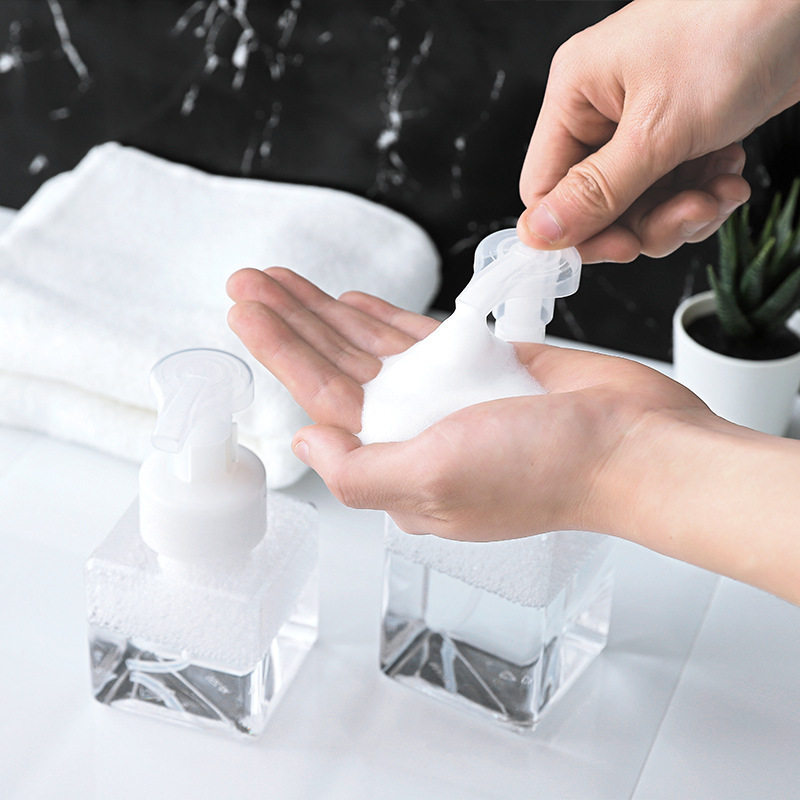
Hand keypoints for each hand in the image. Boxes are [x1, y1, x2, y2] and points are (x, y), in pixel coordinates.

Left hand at [226, 266, 710, 539]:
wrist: (633, 444)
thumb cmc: (547, 471)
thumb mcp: (436, 483)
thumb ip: (358, 471)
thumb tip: (304, 440)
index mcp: (396, 466)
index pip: (321, 402)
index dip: (279, 352)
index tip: (244, 311)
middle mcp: (414, 432)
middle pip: (335, 368)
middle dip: (289, 321)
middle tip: (247, 279)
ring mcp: (446, 396)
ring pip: (369, 346)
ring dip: (325, 311)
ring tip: (283, 278)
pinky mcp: (479, 365)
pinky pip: (417, 336)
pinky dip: (381, 316)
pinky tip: (349, 300)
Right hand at [518, 0, 799, 261]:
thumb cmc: (736, 29)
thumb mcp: (658, 129)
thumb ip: (597, 191)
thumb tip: (539, 235)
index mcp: (575, 95)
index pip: (545, 188)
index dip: (576, 229)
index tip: (620, 248)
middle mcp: (602, 111)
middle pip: (598, 205)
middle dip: (648, 221)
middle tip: (689, 214)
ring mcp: (643, 122)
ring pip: (640, 205)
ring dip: (684, 210)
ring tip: (722, 188)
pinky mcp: (681, 131)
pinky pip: (674, 189)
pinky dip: (705, 192)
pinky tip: (731, 171)